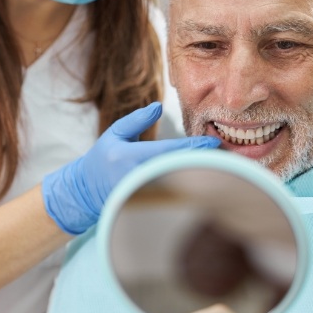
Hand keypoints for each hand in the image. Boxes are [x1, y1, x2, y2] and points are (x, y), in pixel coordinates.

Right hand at [42, 102, 219, 234]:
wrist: (85, 192)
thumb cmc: (102, 159)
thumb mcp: (115, 134)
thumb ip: (137, 120)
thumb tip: (159, 106)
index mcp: (130, 157)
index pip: (169, 151)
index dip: (194, 148)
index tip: (214, 143)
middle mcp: (138, 177)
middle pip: (179, 170)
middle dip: (203, 163)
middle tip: (227, 156)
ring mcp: (143, 195)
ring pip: (178, 185)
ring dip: (199, 176)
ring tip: (221, 168)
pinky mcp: (146, 206)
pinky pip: (172, 195)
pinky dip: (189, 188)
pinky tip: (204, 182)